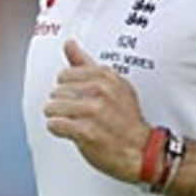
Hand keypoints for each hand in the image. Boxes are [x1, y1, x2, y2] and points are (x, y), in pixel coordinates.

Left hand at [44, 40, 149, 181]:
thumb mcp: (112, 85)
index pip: (66, 74)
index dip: (67, 88)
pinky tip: (69, 131)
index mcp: (106, 76)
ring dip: (57, 116)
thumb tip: (69, 45)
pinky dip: (58, 129)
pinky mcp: (87, 131)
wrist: (142, 151)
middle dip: (61, 103)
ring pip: (53, 107)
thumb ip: (86, 64)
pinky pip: (55, 125)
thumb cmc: (126, 121)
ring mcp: (94, 111)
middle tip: (74, 113)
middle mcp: (100, 91)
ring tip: (70, 122)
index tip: (76, 97)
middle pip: (57, 90)